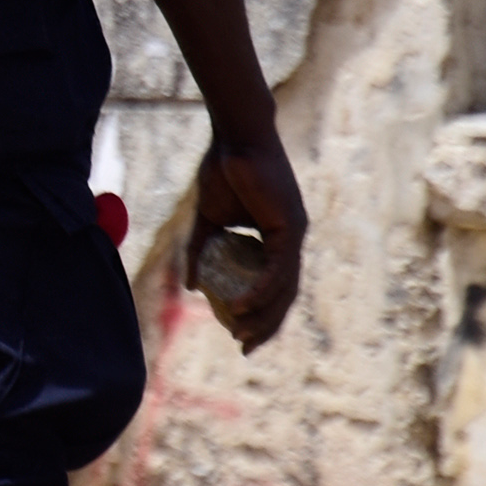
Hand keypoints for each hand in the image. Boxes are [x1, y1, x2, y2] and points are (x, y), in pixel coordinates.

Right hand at [187, 123, 305, 351]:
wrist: (234, 138)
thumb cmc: (222, 170)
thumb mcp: (208, 220)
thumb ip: (200, 251)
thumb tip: (191, 287)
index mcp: (276, 238)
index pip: (275, 285)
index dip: (261, 314)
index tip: (242, 336)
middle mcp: (291, 239)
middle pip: (284, 295)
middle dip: (266, 325)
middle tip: (245, 346)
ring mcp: (294, 234)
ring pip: (284, 288)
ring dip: (263, 315)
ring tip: (241, 334)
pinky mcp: (290, 227)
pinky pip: (277, 270)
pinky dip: (260, 291)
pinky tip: (241, 306)